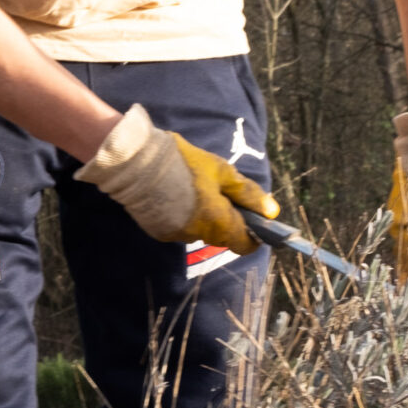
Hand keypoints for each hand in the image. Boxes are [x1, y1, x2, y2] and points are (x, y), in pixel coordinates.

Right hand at [74, 104, 279, 255]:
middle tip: (215, 190)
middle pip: (220, 235)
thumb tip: (271, 211)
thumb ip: (246, 193)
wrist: (136, 162)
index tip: (251, 218)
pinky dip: (180, 215)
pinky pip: (178, 227)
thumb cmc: (184, 163)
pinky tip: (171, 194)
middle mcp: (198, 235)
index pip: (245, 245)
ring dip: (200, 215)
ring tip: (189, 188)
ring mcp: (176, 235)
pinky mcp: (157, 231)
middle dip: (223, 217)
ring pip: (198, 230)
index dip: (253, 234)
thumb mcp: (221, 171)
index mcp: (218, 222)